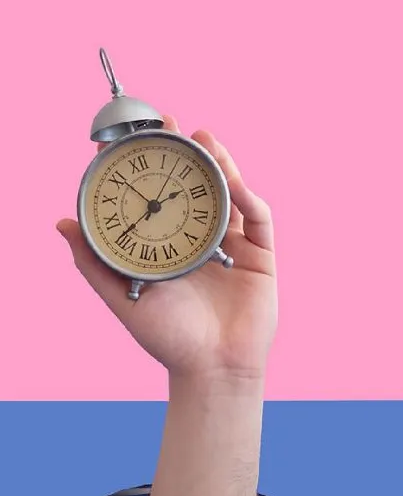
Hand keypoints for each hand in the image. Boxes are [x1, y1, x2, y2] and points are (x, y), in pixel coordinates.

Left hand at [57, 116, 276, 383]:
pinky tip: (233, 182)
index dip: (156, 166)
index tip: (141, 139)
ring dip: (220, 164)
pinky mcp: (261, 257)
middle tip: (174, 125)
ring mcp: (235, 246)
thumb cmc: (168, 339)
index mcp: (174, 245)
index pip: (164, 195)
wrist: (211, 370)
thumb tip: (61, 224)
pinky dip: (248, 198)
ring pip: (230, 194)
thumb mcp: (123, 297)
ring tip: (203, 138)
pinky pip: (259, 220)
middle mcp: (204, 240)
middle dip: (189, 154)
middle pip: (199, 187)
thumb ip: (94, 263)